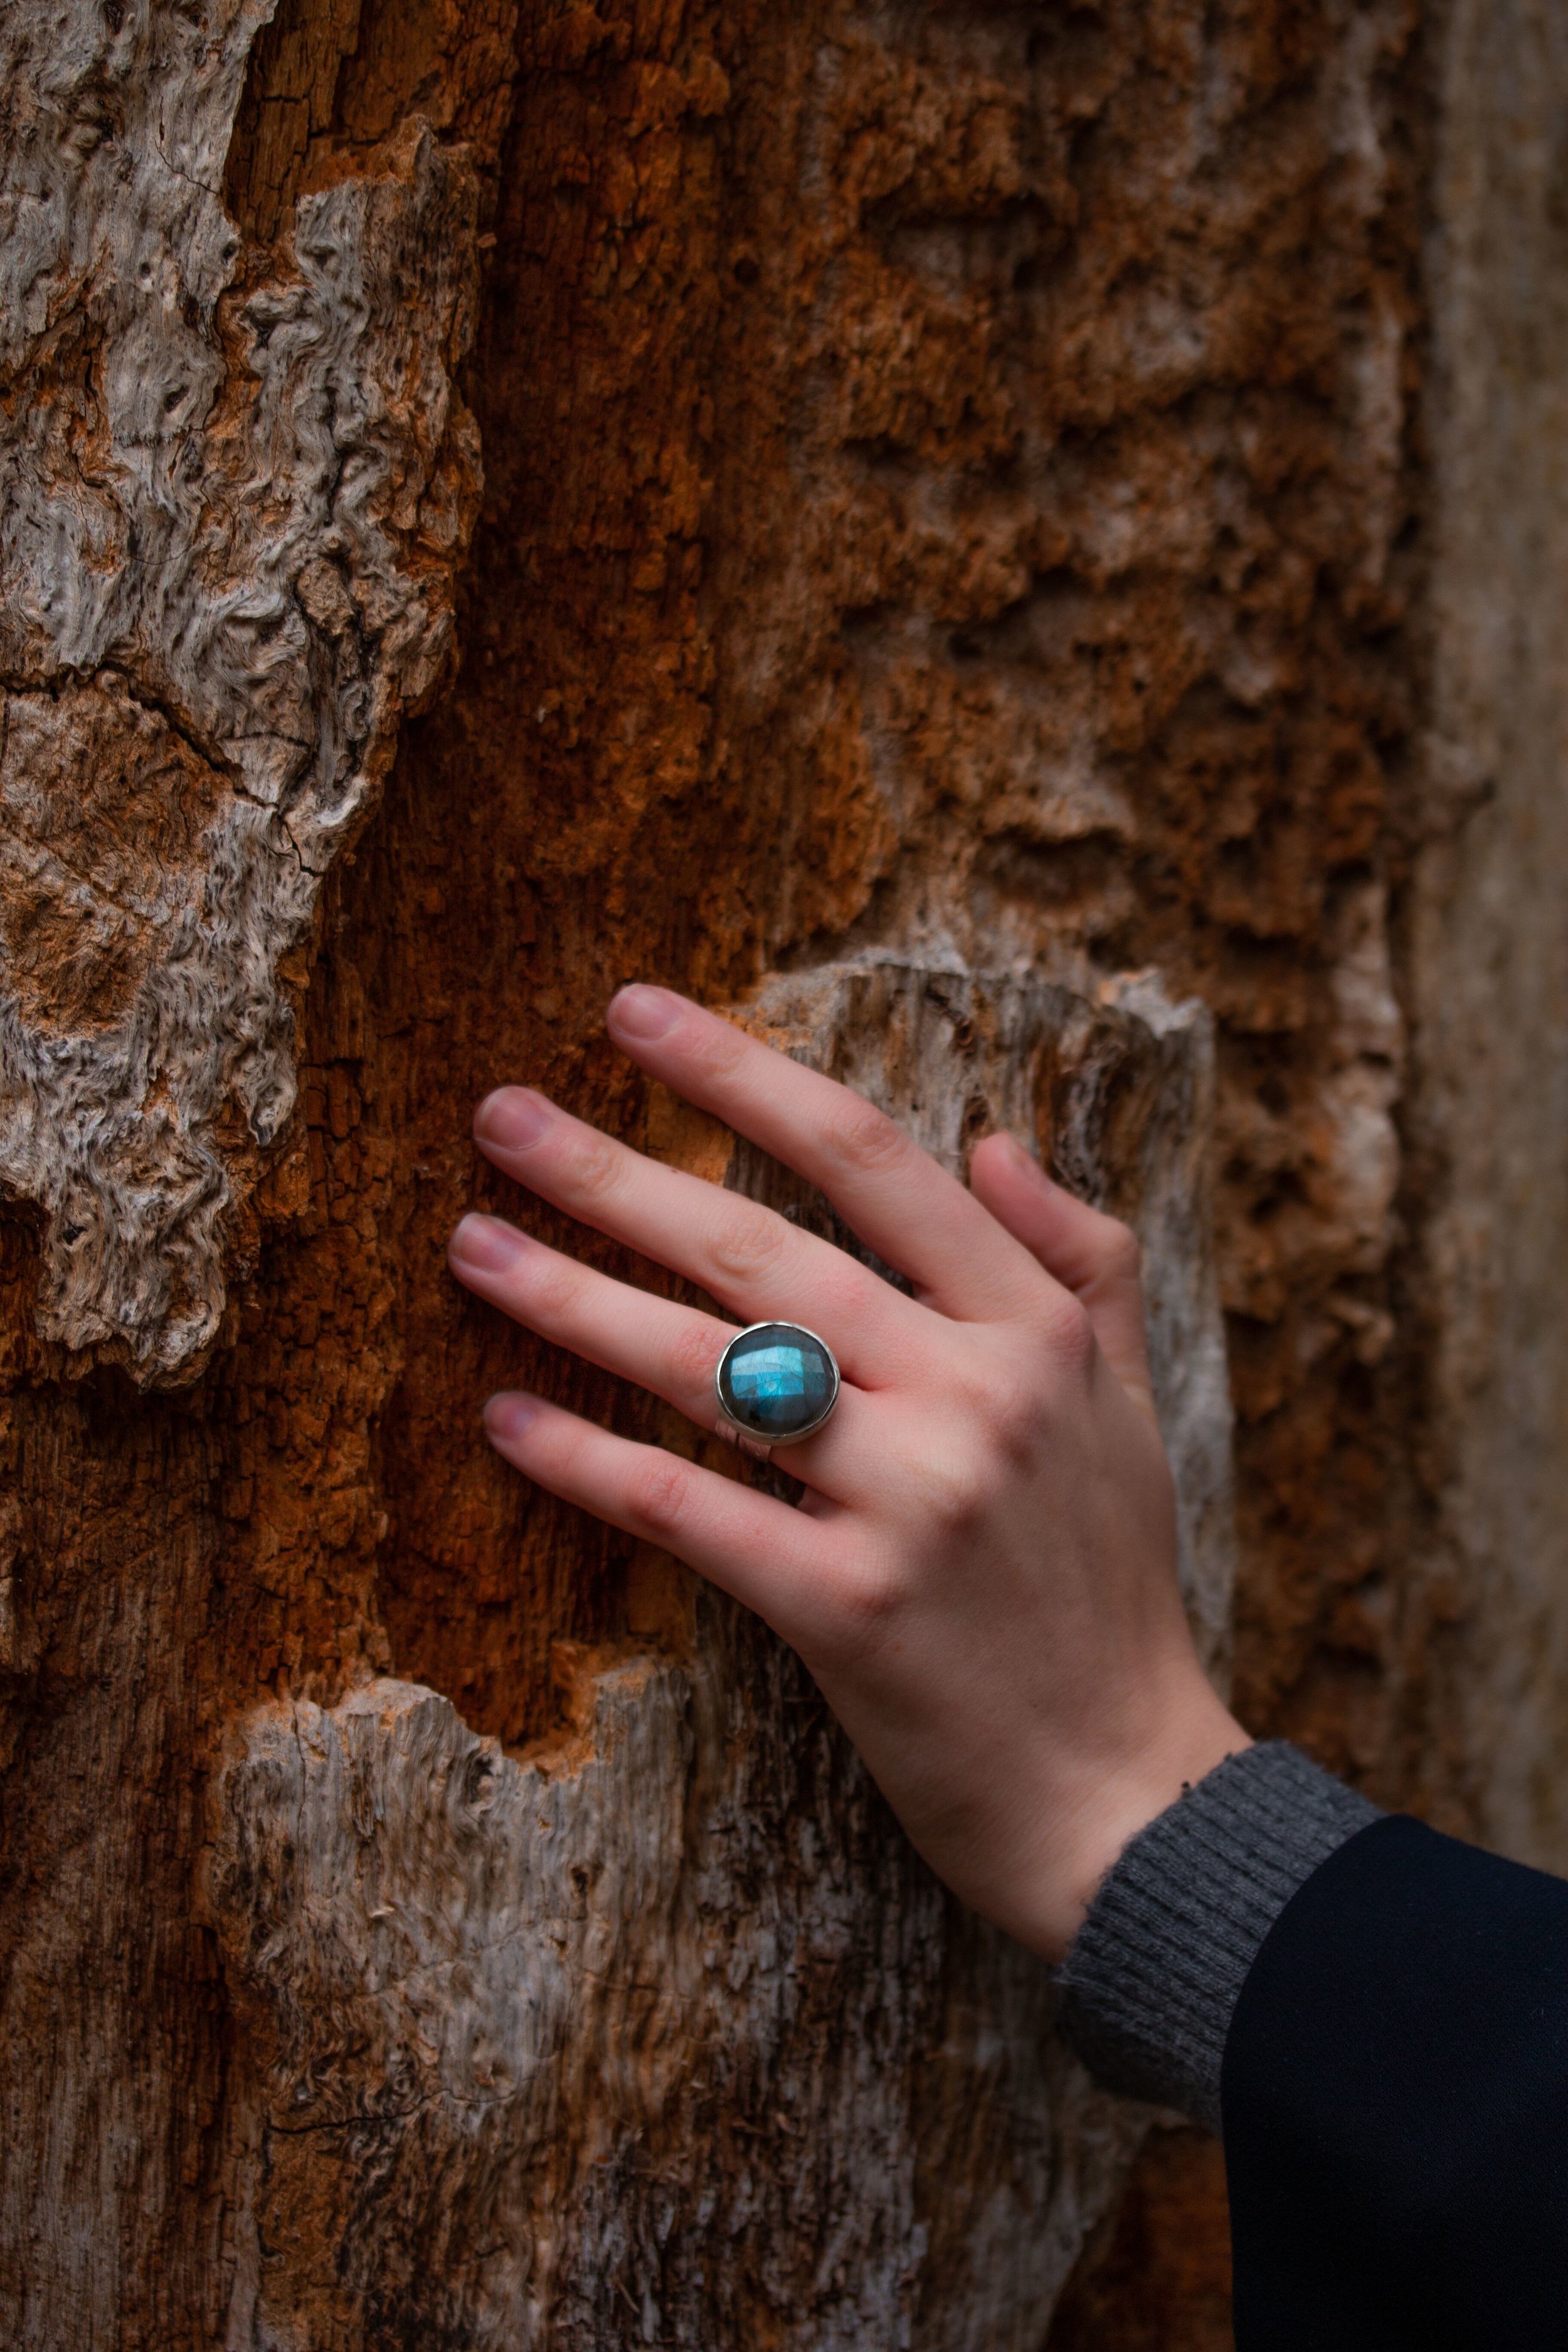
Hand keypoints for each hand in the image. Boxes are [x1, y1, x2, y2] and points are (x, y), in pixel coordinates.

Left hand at [447, 985, 1248, 1961]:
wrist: (1129, 1797)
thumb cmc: (1112, 1593)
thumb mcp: (1128, 1407)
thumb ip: (1078, 1260)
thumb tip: (994, 1135)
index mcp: (1035, 1331)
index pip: (872, 1161)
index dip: (745, 1074)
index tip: (636, 1016)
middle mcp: (974, 1394)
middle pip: (765, 1249)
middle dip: (618, 1171)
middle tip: (499, 1112)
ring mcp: (912, 1500)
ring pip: (710, 1367)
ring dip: (574, 1297)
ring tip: (469, 1243)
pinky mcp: (848, 1611)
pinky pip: (691, 1511)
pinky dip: (590, 1462)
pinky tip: (505, 1419)